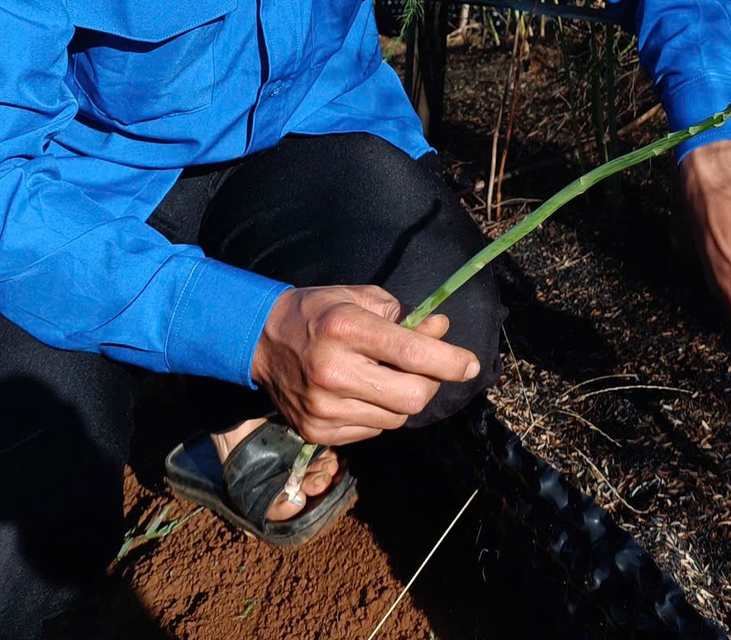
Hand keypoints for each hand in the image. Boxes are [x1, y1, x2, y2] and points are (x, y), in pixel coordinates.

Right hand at [251, 284, 480, 445]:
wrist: (260, 341)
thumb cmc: (317, 312)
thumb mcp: (359, 298)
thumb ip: (405, 317)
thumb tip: (442, 331)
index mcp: (345, 328)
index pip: (413, 354)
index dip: (450, 362)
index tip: (471, 364)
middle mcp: (333, 371)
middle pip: (412, 397)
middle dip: (431, 384)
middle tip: (429, 369)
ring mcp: (323, 408)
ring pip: (396, 419)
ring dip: (404, 399)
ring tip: (386, 376)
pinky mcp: (316, 432)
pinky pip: (373, 431)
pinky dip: (379, 414)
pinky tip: (363, 392)